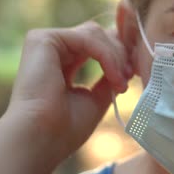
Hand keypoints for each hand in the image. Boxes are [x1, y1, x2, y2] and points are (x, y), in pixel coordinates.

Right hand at [3, 21, 132, 161]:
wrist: (40, 139)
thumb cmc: (64, 129)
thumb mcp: (96, 99)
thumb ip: (109, 78)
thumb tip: (127, 64)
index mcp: (62, 63)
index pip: (96, 44)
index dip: (119, 53)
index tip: (133, 74)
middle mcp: (52, 50)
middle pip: (98, 34)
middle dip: (120, 53)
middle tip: (131, 76)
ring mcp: (45, 42)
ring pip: (95, 33)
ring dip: (115, 56)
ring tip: (121, 83)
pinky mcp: (43, 39)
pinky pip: (87, 37)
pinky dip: (106, 56)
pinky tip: (114, 77)